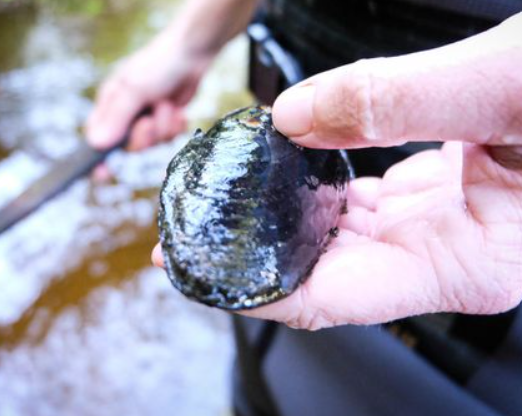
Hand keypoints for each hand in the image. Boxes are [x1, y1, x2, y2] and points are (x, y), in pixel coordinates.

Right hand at [85, 34, 211, 151]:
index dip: (97, 157)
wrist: (191, 54)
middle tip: (150, 120)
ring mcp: (147, 118)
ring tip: (167, 105)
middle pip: (129, 146)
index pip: (96, 137)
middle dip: (144, 136)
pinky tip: (178, 110)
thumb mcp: (134, 90)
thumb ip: (117, 118)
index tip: (100, 175)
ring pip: (152, 143)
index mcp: (109, 104)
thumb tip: (96, 144)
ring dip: (164, 127)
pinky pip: (168, 137)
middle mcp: (126, 114)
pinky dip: (176, 125)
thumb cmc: (158, 65)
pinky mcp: (166, 120)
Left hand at [153, 13, 521, 329]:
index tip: (193, 272)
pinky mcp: (444, 194)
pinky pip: (366, 203)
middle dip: (253, 258)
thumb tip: (296, 117)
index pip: (332, 299)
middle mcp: (450, 254)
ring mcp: (447, 227)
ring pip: (342, 236)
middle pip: (325, 272)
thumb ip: (398, 98)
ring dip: (283, 222)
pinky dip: (323, 188)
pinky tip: (292, 170)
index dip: (255, 291)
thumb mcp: (508, 86)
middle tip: (185, 235)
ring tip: (225, 205)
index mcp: (468, 262)